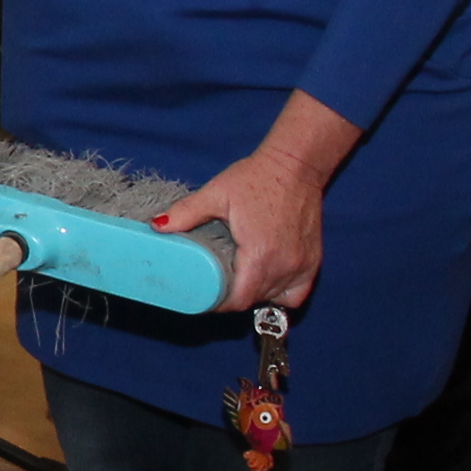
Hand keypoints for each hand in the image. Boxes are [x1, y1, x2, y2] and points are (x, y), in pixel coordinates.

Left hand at [159, 144, 328, 312]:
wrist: (295, 165)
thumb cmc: (257, 178)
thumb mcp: (216, 194)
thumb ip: (186, 213)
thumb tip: (157, 225)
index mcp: (259, 254)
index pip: (238, 300)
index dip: (219, 305)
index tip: (205, 298)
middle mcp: (283, 265)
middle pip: (253, 300)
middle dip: (232, 299)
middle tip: (215, 287)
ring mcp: (301, 265)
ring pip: (274, 298)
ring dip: (254, 295)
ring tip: (237, 282)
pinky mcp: (313, 261)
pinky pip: (297, 293)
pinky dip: (282, 295)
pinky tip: (267, 284)